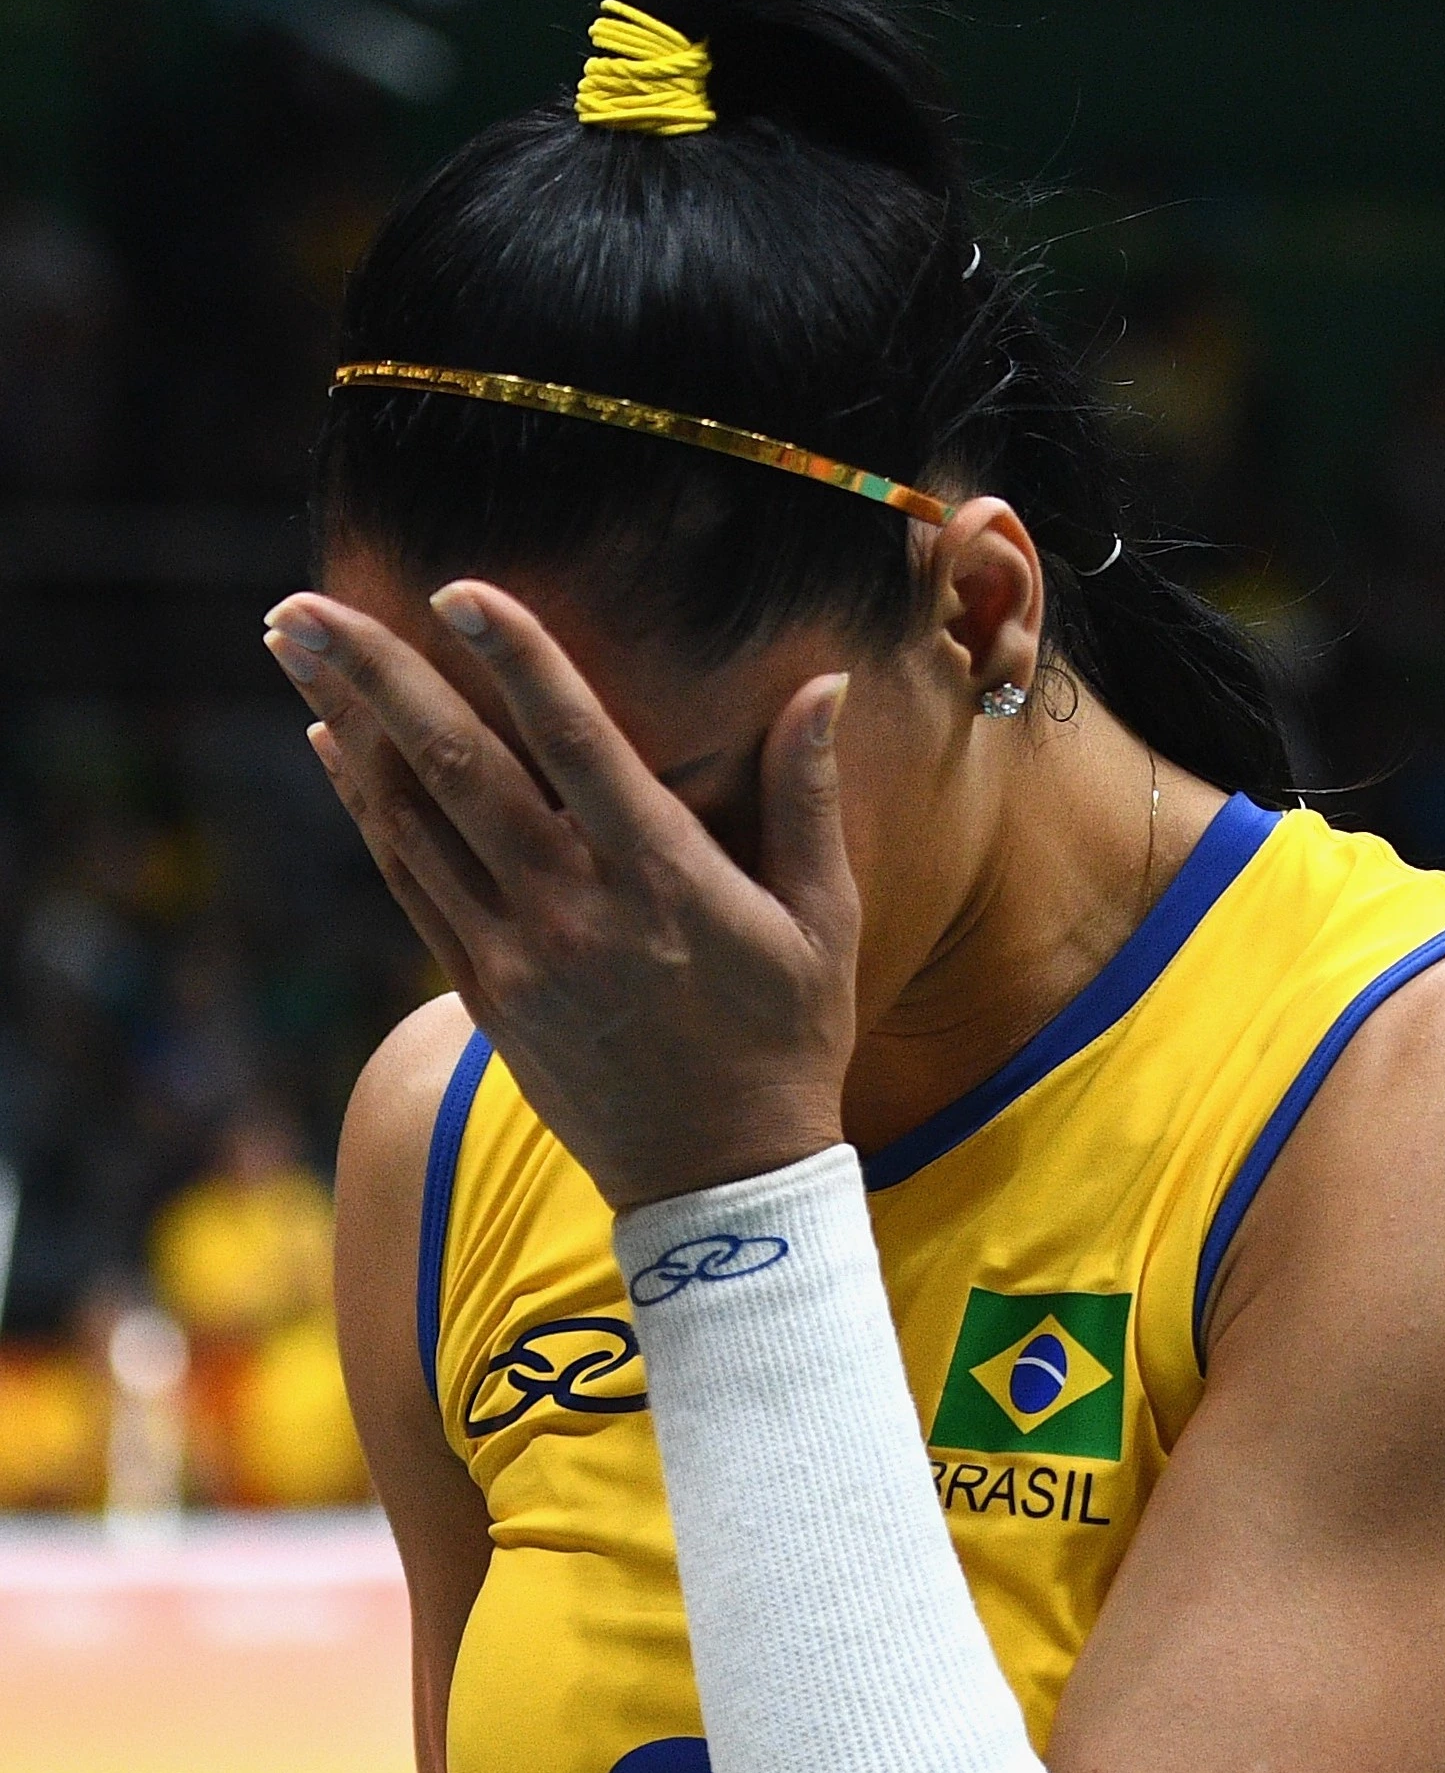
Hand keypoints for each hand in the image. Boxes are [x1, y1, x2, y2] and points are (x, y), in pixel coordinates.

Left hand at [266, 581, 858, 1208]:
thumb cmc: (788, 1041)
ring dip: (347, 726)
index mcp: (663, 879)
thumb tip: (825, 687)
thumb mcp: (822, 920)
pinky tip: (332, 748)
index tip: (458, 590)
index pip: (578, 743)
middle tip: (297, 604)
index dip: (517, 660)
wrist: (721, 1182)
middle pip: (457, 768)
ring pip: (411, 820)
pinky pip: (409, 883)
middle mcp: (574, 910)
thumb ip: (809, 797)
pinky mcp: (485, 995)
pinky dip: (366, 810)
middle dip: (374, 676)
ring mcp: (517, 956)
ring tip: (292, 646)